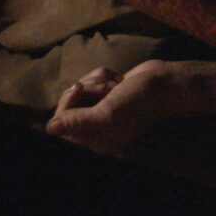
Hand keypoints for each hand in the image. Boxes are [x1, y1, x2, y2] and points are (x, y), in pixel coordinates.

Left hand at [46, 60, 178, 153]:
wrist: (166, 82)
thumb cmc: (140, 101)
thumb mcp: (107, 113)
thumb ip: (77, 122)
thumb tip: (49, 129)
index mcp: (97, 140)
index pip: (61, 125)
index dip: (66, 105)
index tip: (79, 88)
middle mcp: (97, 128)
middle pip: (68, 106)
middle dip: (85, 90)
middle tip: (105, 87)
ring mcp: (103, 110)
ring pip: (80, 91)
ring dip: (96, 81)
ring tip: (116, 84)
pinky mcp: (109, 94)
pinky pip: (91, 82)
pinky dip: (103, 76)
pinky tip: (119, 79)